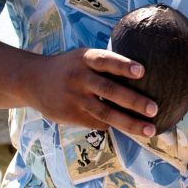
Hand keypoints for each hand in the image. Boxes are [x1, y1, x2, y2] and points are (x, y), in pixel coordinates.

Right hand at [20, 48, 156, 137]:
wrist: (32, 80)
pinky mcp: (69, 115)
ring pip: (105, 113)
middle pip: (109, 90)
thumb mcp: (83, 57)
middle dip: (134, 101)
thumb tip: (144, 75)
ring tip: (150, 130)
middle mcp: (79, 78)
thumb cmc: (71, 67)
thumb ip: (106, 64)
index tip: (142, 71)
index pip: (106, 60)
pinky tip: (128, 126)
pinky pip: (97, 122)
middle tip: (154, 109)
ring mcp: (74, 98)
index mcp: (85, 59)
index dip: (123, 65)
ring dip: (129, 123)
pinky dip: (113, 124)